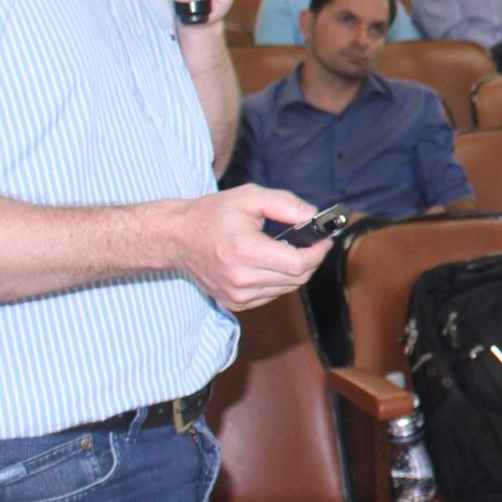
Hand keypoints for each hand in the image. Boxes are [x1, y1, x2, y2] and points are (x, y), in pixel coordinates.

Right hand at [168, 185, 328, 310]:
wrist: (177, 238)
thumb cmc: (212, 214)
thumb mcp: (249, 197)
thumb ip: (285, 205)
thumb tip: (313, 216)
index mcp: (245, 251)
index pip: (298, 263)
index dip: (318, 252)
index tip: (324, 239)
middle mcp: (241, 279)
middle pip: (297, 278)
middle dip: (311, 260)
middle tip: (311, 242)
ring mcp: (237, 296)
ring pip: (287, 288)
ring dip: (295, 271)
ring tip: (289, 250)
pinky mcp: (235, 304)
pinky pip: (272, 294)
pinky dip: (279, 280)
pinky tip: (270, 263)